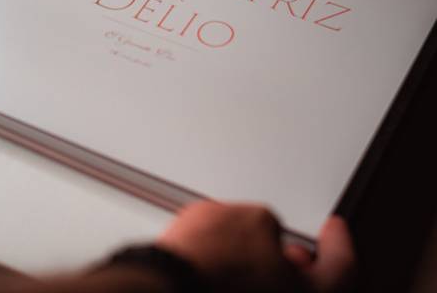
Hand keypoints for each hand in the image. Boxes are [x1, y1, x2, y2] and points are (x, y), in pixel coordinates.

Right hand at [157, 202, 354, 292]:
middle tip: (296, 244)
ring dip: (272, 271)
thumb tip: (268, 230)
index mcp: (309, 292)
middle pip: (311, 288)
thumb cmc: (203, 261)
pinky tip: (231, 262)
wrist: (160, 281)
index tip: (334, 228)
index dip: (339, 241)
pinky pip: (248, 291)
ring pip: (276, 291)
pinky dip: (247, 281)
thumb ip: (271, 224)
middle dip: (303, 262)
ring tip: (253, 248)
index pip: (342, 267)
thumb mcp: (251, 218)